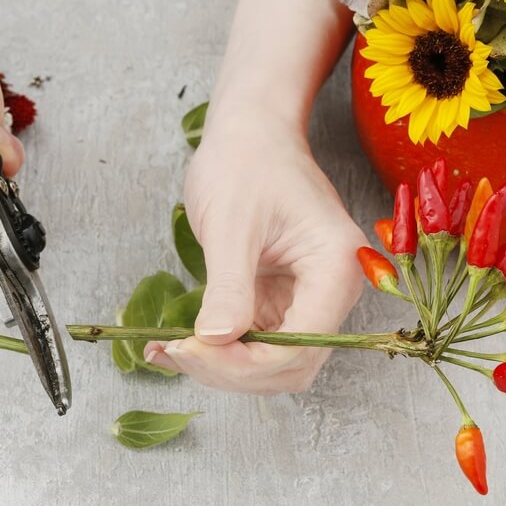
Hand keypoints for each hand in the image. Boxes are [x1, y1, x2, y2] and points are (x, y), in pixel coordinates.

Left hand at [143, 112, 366, 393]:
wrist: (250, 135)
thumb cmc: (247, 163)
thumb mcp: (231, 224)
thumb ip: (228, 287)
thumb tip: (216, 342)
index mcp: (335, 268)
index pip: (301, 347)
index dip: (247, 362)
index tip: (193, 349)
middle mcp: (332, 292)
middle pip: (290, 365)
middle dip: (233, 370)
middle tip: (176, 352)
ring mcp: (309, 300)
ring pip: (272, 364)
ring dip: (222, 368)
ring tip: (170, 351)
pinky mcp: (282, 302)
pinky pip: (255, 344)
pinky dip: (218, 353)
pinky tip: (178, 346)